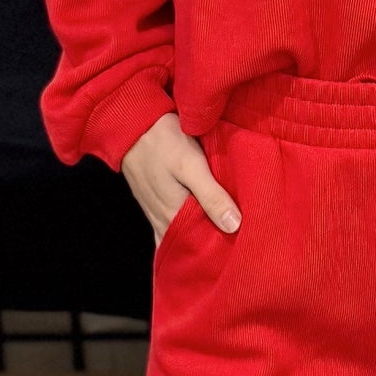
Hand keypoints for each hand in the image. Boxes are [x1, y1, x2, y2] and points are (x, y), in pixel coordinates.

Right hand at [121, 110, 241, 246]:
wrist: (132, 126)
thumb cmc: (163, 143)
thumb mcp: (192, 165)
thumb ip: (211, 196)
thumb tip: (234, 226)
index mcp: (174, 216)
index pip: (201, 246)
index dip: (221, 250)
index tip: (242, 249)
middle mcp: (163, 222)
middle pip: (191, 245)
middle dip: (212, 247)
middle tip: (238, 247)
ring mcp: (156, 214)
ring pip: (182, 236)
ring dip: (200, 238)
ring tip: (225, 239)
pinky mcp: (154, 204)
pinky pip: (171, 226)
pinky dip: (185, 230)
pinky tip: (199, 226)